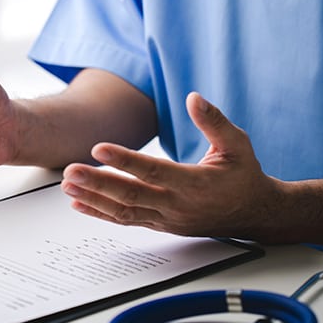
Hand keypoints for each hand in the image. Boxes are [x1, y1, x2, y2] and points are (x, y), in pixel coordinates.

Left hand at [60, 92, 284, 241]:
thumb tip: (194, 97)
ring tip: (67, 186)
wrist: (255, 215)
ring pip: (124, 212)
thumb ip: (214, 121)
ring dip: (93, 199)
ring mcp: (167, 219)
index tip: (98, 148)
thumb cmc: (244, 176)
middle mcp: (178, 205)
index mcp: (196, 184)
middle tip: (70, 171)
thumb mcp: (238, 144)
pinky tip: (78, 203)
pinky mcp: (160, 225)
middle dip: (97, 183)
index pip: (154, 171)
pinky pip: (126, 221)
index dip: (125, 161)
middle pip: (131, 195)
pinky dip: (100, 213)